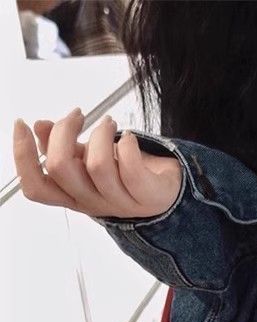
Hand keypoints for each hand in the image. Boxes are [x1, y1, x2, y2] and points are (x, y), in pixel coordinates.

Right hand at [13, 107, 182, 218]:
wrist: (168, 191)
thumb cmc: (125, 173)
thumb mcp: (88, 159)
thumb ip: (62, 147)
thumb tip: (39, 126)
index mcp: (72, 197)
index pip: (36, 188)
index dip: (23, 156)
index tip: (22, 123)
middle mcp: (93, 204)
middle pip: (61, 169)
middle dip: (64, 130)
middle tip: (78, 114)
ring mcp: (121, 204)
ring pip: (97, 165)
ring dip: (101, 133)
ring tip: (109, 123)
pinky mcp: (148, 197)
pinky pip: (131, 169)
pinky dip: (128, 145)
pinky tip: (129, 138)